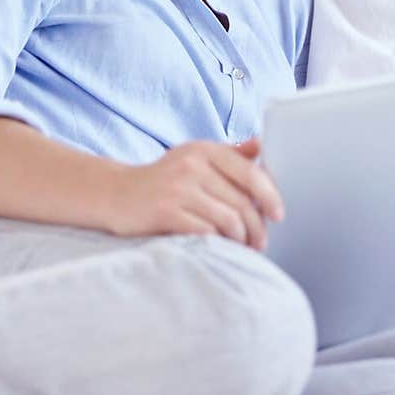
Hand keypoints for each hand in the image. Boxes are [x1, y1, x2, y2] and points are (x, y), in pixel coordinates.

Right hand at [108, 138, 283, 246]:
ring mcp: (177, 188)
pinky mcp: (164, 212)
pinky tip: (219, 248)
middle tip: (260, 242)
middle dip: (257, 226)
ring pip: (227, 219)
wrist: (116, 193)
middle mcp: (192, 165)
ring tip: (242, 247)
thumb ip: (229, 154)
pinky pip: (205, 232)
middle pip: (241, 201)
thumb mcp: (194, 158)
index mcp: (205, 149)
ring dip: (240, 239)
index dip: (270, 196)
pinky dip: (218, 243)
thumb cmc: (163, 179)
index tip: (278, 214)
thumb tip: (262, 145)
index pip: (251, 173)